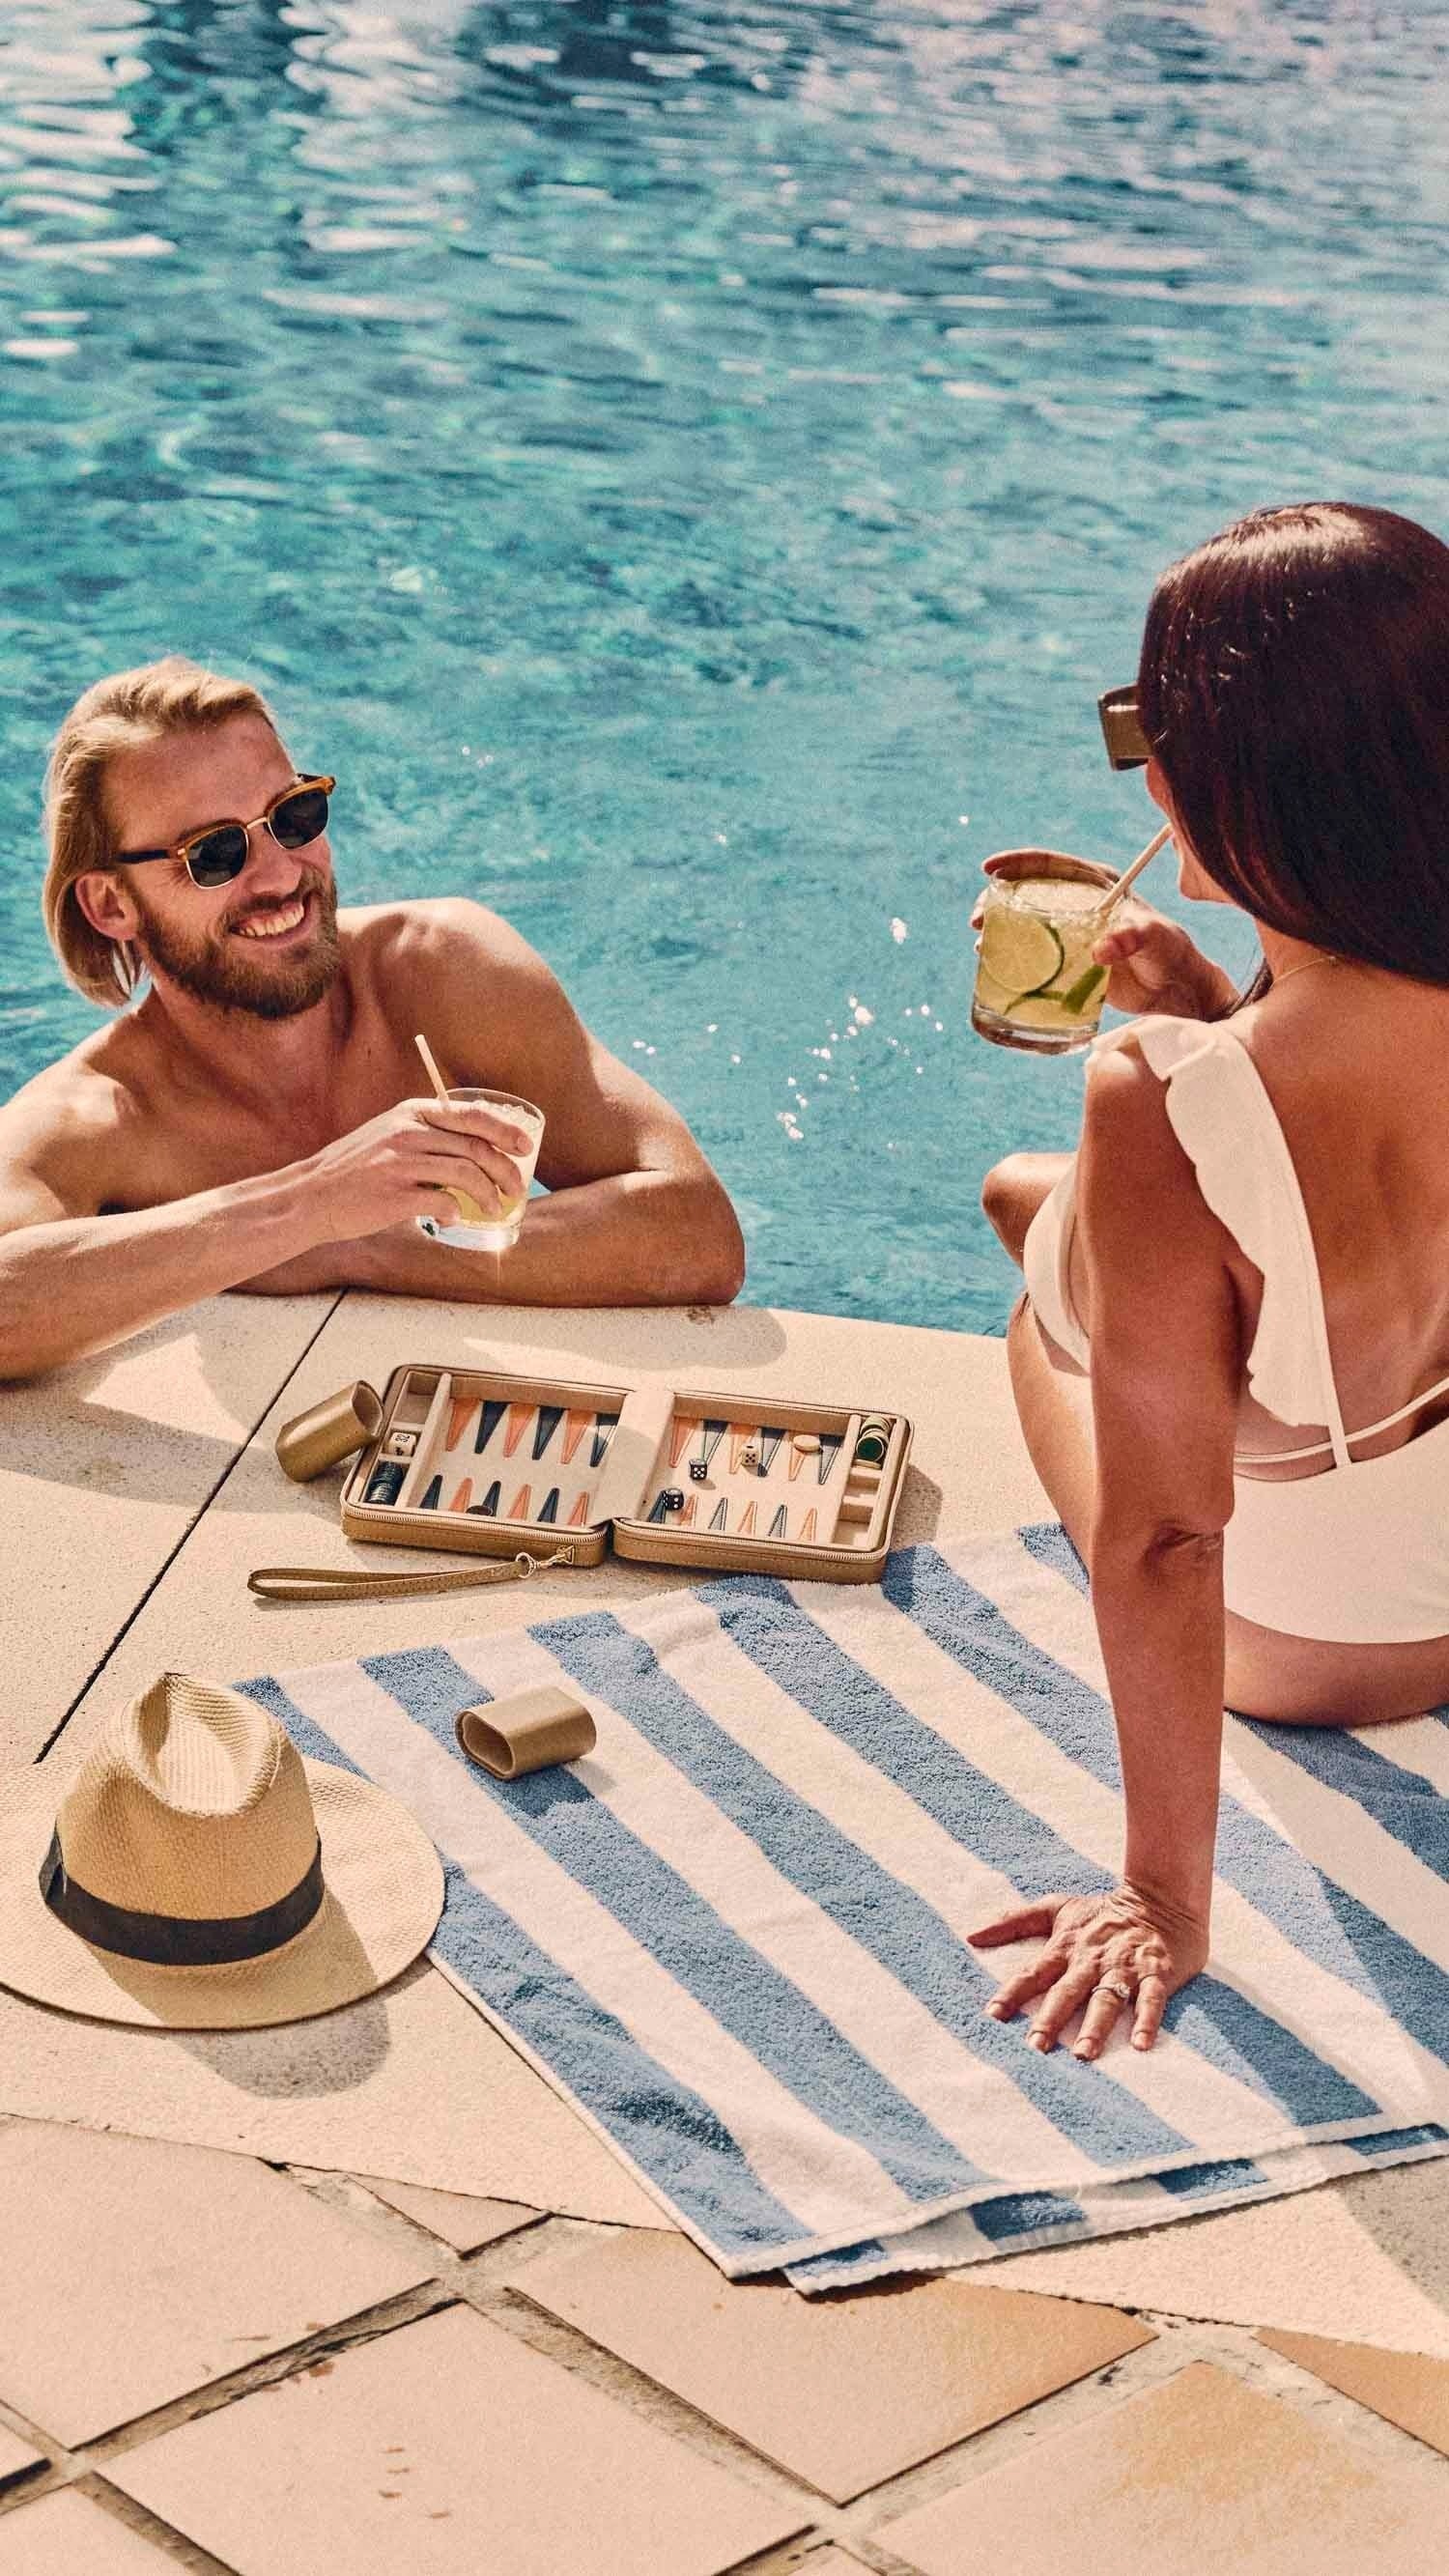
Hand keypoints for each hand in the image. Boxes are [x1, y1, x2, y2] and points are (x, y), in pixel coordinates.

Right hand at [300, 1096, 532, 1246]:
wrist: (310, 1196)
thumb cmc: (354, 1170)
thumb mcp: (388, 1134)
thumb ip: (426, 1134)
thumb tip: (475, 1147)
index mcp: (411, 1113)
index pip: (471, 1115)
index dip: (505, 1131)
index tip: (526, 1147)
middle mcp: (408, 1132)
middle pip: (476, 1147)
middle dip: (506, 1170)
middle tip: (516, 1190)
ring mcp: (400, 1162)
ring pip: (466, 1174)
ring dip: (488, 1195)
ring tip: (493, 1209)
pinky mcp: (394, 1194)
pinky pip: (442, 1201)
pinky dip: (456, 1211)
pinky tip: (454, 1217)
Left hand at [966, 1884, 1209, 2056]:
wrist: (1160, 1900)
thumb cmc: (1101, 1912)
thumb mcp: (1055, 1909)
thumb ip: (1012, 1921)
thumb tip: (970, 1935)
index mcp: (1066, 1946)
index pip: (1033, 1972)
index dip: (1012, 1992)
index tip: (992, 2016)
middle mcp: (1092, 1958)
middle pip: (1068, 1991)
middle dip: (1052, 2018)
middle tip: (1036, 2047)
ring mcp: (1125, 1965)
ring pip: (1107, 1998)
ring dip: (1095, 2027)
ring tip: (1083, 2055)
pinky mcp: (1157, 1971)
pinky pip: (1151, 1998)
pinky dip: (1146, 2019)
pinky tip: (1140, 2045)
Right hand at [971, 862, 1234, 1021]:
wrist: (1176, 990)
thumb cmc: (1170, 952)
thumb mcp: (1155, 938)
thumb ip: (1131, 937)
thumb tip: (1099, 950)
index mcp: (1097, 886)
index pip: (1052, 866)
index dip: (1019, 863)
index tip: (990, 869)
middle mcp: (1079, 906)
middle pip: (1029, 894)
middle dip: (997, 901)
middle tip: (977, 918)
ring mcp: (1072, 936)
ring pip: (1026, 926)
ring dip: (999, 932)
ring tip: (981, 945)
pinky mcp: (1069, 963)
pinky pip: (1034, 957)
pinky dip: (1013, 960)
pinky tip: (995, 968)